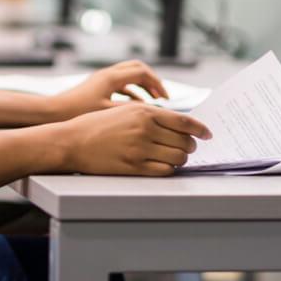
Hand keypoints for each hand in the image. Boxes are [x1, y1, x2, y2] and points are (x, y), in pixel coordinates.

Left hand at [50, 60, 169, 120]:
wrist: (52, 113)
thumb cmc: (78, 113)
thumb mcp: (109, 114)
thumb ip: (132, 111)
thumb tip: (154, 113)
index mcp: (112, 78)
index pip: (143, 72)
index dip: (158, 85)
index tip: (166, 99)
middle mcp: (107, 74)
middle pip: (137, 68)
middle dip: (152, 81)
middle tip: (162, 97)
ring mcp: (101, 79)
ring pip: (128, 75)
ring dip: (141, 87)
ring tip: (151, 103)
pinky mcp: (96, 87)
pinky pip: (120, 84)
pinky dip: (130, 92)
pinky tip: (133, 107)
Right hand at [58, 103, 211, 175]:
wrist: (72, 141)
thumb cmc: (98, 124)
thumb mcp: (125, 110)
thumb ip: (151, 115)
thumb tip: (178, 123)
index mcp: (144, 112)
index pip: (184, 121)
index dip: (200, 129)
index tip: (208, 134)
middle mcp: (144, 129)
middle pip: (184, 141)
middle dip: (190, 146)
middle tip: (187, 147)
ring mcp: (139, 149)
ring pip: (177, 157)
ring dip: (180, 158)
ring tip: (174, 156)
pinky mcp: (133, 167)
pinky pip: (164, 170)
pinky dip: (170, 168)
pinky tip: (165, 165)